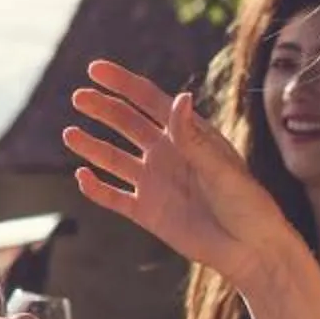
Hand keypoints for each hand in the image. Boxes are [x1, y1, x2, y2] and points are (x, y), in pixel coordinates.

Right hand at [62, 58, 299, 286]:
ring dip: (91, 146)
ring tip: (69, 134)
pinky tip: (81, 177)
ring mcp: (155, 182)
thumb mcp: (222, 169)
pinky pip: (114, 197)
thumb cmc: (247, 204)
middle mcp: (167, 154)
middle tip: (78, 98)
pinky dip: (96, 189)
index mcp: (188, 134)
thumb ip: (194, 139)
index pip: (149, 101)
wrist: (250, 249)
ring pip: (114, 159)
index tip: (94, 69)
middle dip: (101, 108)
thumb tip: (179, 98)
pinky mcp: (147, 212)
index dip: (121, 83)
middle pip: (126, 124)